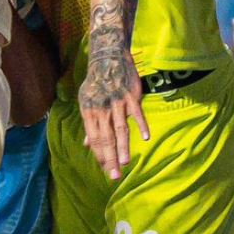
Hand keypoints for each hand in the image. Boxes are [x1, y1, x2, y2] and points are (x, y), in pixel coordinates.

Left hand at [76, 51, 149, 180]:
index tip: (106, 171)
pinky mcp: (131, 96)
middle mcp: (102, 109)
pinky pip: (137, 113)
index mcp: (89, 112)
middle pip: (106, 138)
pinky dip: (141, 125)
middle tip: (114, 176)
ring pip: (120, 129)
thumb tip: (87, 145)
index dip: (100, 156)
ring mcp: (117, 103)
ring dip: (123, 147)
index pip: (95, 139)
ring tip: (124, 163)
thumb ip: (90, 125)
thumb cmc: (96, 83)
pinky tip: (145, 138)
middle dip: (110, 159)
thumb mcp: (87, 102)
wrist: (107, 57)